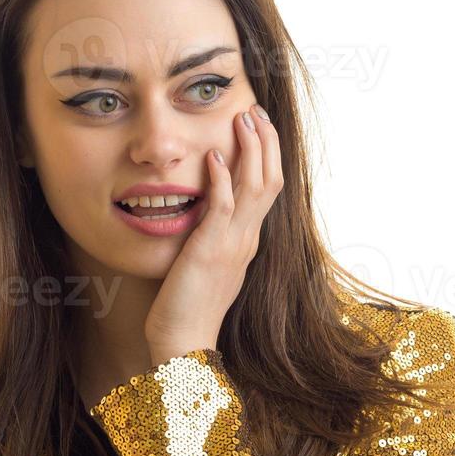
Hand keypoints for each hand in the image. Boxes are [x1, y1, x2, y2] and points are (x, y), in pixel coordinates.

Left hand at [144, 103, 283, 361]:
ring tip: (243, 118)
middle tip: (256, 109)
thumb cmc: (187, 310)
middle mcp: (247, 239)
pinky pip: (223, 206)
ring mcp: (233, 244)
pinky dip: (222, 177)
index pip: (267, 188)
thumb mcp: (205, 266)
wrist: (184, 345)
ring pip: (255, 186)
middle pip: (270, 179)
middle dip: (265, 142)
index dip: (266, 154)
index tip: (258, 126)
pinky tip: (215, 153)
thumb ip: (210, 238)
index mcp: (247, 241)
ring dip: (251, 149)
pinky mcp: (211, 250)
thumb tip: (204, 216)